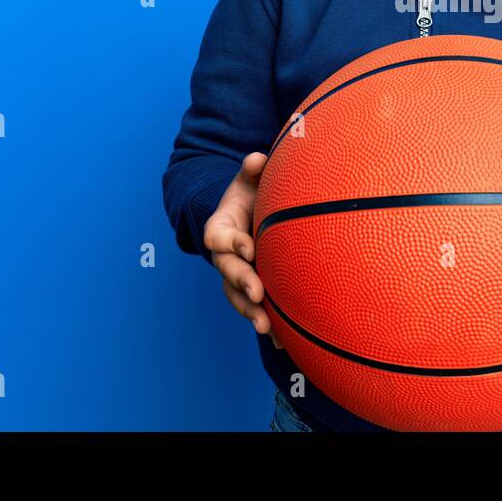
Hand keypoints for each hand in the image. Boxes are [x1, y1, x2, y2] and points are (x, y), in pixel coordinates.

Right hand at [203, 151, 282, 348]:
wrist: (249, 212)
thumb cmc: (251, 192)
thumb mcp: (248, 179)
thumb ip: (252, 169)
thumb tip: (258, 159)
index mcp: (220, 228)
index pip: (218, 238)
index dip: (232, 243)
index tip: (250, 248)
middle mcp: (224, 256)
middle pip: (227, 272)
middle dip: (242, 283)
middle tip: (258, 294)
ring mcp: (235, 274)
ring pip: (237, 296)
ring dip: (250, 311)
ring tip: (266, 327)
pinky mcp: (250, 288)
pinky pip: (255, 307)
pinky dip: (267, 323)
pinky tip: (283, 341)